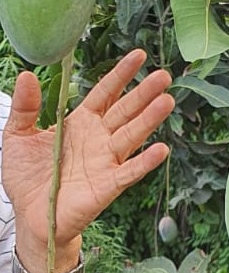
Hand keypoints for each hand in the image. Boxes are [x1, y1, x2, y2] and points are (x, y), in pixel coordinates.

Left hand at [1, 50, 173, 272]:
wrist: (30, 217)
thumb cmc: (27, 178)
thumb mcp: (18, 137)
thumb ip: (25, 107)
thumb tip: (27, 75)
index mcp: (81, 122)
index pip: (105, 92)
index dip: (121, 74)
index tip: (139, 55)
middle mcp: (98, 138)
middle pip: (125, 110)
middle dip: (144, 92)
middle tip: (164, 75)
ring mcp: (106, 161)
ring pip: (132, 135)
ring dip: (150, 119)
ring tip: (167, 101)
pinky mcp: (107, 186)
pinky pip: (129, 172)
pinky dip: (145, 162)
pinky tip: (161, 150)